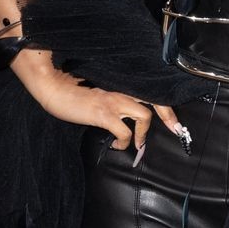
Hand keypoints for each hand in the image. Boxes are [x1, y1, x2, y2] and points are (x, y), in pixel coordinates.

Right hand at [31, 62, 181, 150]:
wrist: (53, 89)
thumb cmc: (74, 93)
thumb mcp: (100, 92)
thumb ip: (116, 98)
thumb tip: (127, 115)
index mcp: (122, 83)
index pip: (150, 88)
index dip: (165, 103)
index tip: (174, 119)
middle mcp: (122, 88)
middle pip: (155, 98)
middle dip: (169, 115)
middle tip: (175, 128)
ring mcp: (114, 100)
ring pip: (144, 115)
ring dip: (142, 133)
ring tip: (136, 142)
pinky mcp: (104, 112)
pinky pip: (125, 131)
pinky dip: (124, 141)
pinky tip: (117, 144)